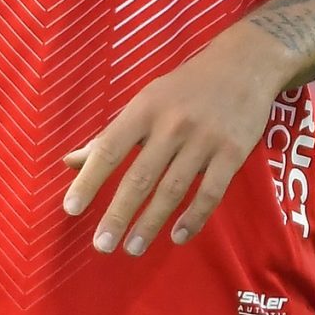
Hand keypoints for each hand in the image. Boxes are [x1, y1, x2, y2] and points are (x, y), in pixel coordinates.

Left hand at [61, 30, 284, 256]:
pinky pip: (210, 192)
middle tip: (102, 244)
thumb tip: (70, 162)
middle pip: (140, 176)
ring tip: (132, 248)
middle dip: (119, 213)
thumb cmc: (185, 87)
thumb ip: (111, 135)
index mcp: (144, 109)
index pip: (110, 148)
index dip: (89, 179)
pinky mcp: (232, 153)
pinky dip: (194, 218)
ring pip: (173, 189)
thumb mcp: (145, 101)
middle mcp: (172, 124)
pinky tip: (177, 236)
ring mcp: (204, 139)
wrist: (244, 65)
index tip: (71, 209)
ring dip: (151, 222)